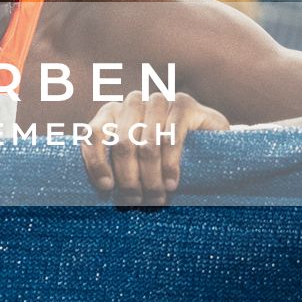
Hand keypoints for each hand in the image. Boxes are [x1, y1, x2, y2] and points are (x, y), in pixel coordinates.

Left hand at [79, 90, 228, 206]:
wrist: (209, 143)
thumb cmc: (161, 158)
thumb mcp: (134, 162)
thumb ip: (114, 166)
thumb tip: (101, 187)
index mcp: (112, 113)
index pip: (93, 134)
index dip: (96, 161)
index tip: (107, 187)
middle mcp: (132, 102)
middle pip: (123, 143)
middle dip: (128, 177)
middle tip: (136, 201)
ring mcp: (159, 100)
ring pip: (147, 144)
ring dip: (151, 177)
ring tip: (156, 198)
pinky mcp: (183, 104)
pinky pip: (171, 138)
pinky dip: (170, 165)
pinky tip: (171, 184)